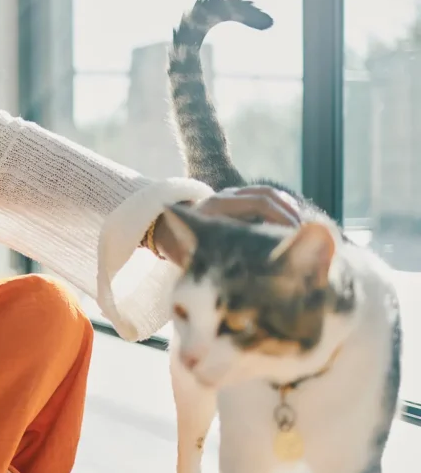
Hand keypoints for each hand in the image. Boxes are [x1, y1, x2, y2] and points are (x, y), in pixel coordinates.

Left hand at [154, 185, 300, 263]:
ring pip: (267, 193)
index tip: (296, 235)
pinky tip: (291, 227)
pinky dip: (281, 209)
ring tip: (303, 231)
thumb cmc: (184, 251)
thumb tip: (252, 279)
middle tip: (305, 235)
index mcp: (216, 208)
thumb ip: (222, 261)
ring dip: (288, 209)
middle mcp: (225, 196)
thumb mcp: (200, 258)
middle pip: (266, 194)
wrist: (166, 232)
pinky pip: (264, 198)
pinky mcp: (237, 200)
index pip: (258, 203)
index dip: (281, 217)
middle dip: (289, 213)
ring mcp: (231, 195)